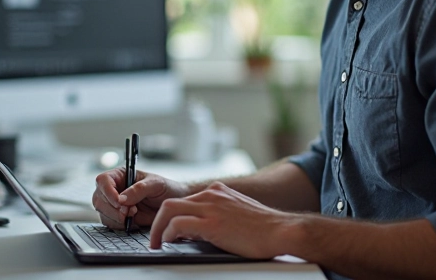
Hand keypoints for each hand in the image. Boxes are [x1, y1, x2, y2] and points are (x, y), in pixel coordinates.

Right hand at [92, 168, 189, 229]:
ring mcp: (113, 204)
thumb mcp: (156, 184)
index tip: (119, 202)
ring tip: (135, 214)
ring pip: (102, 212)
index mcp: (120, 175)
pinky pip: (109, 223)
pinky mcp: (117, 217)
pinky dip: (119, 225)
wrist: (172, 206)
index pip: (103, 180)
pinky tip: (133, 221)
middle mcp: (114, 188)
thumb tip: (121, 198)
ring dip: (116, 217)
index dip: (108, 191)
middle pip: (99, 198)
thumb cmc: (166, 189)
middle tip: (130, 212)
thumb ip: (139, 189)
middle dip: (113, 208)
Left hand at [149, 182, 294, 259]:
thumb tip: (196, 231)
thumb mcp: (235, 213)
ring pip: (170, 210)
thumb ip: (216, 216)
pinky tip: (169, 243)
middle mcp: (211, 195)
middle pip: (171, 203)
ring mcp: (211, 207)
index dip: (171, 217)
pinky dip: (169, 234)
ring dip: (159, 229)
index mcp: (217, 191)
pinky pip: (179, 224)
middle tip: (155, 238)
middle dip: (158, 222)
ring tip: (157, 243)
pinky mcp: (212, 223)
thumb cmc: (263, 228)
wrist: (280, 230)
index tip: (166, 231)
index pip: (184, 200)